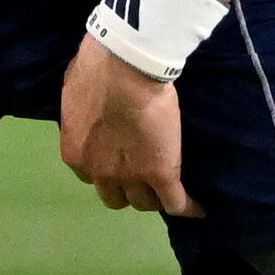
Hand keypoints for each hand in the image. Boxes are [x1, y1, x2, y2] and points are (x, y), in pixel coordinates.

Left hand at [60, 38, 195, 216]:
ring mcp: (130, 176)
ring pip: (144, 203)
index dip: (105, 171)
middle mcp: (99, 172)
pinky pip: (175, 201)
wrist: (124, 66)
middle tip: (141, 175)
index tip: (117, 163)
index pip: (90, 177)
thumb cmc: (96, 66)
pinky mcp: (160, 173)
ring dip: (154, 197)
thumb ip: (82, 111)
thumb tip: (88, 105)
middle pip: (114, 198)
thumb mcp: (76, 93)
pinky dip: (187, 207)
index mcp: (75, 153)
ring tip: (169, 189)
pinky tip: (198, 208)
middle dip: (126, 189)